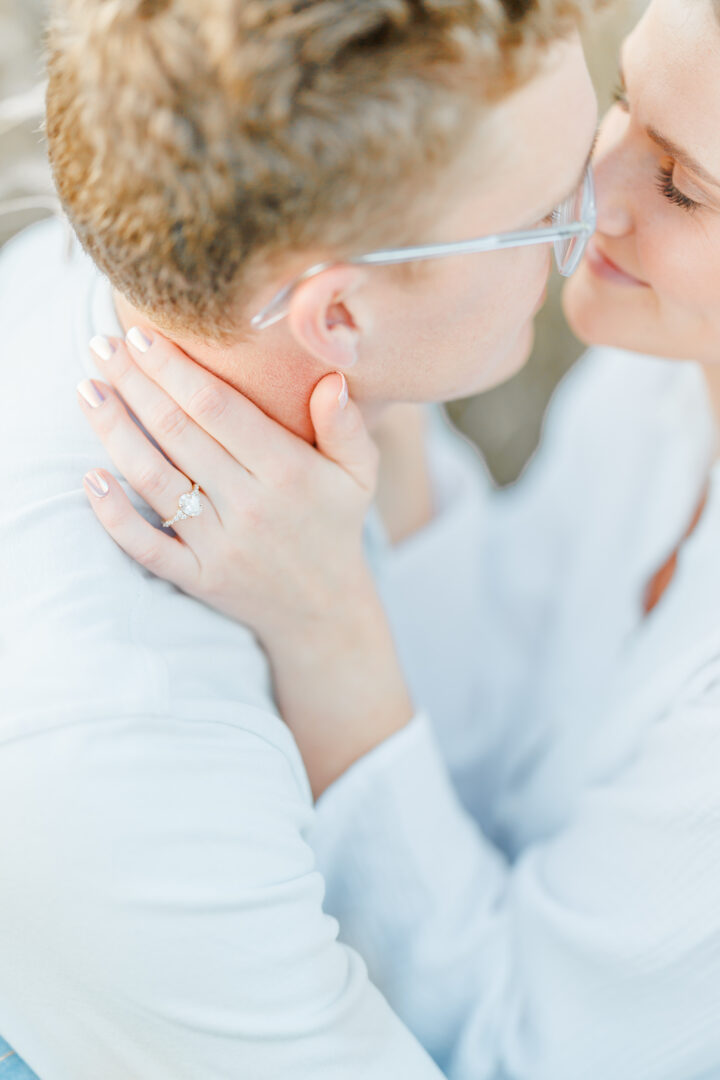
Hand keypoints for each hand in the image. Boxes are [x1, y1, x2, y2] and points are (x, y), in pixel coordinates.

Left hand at [77, 326, 379, 644]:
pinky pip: (148, 546)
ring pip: (155, 480)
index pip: (217, 407)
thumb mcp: (359, 474)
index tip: (143, 334)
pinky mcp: (199, 578)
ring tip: (87, 390)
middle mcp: (250, 505)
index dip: (175, 368)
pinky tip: (90, 478)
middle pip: (178, 433)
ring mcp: (221, 545)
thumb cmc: (335, 525)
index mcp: (287, 471)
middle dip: (135, 383)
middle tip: (101, 345)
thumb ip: (348, 426)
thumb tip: (331, 379)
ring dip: (114, 432)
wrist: (324, 610)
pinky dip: (114, 515)